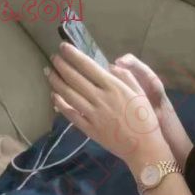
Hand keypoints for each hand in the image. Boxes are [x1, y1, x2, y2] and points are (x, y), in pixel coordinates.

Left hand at [44, 42, 167, 162]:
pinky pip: (71, 115)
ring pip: (69, 95)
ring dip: (56, 82)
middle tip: (54, 57)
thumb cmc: (146, 120)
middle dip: (62, 65)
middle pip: (75, 78)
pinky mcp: (90, 130)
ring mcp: (93, 115)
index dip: (73, 55)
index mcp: (113, 87)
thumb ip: (126, 77)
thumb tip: (110, 66)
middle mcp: (100, 99)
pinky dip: (61, 105)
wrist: (144, 148)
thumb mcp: (140, 93)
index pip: (88, 66)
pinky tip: (54, 97)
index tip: (64, 47)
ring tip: (48, 72)